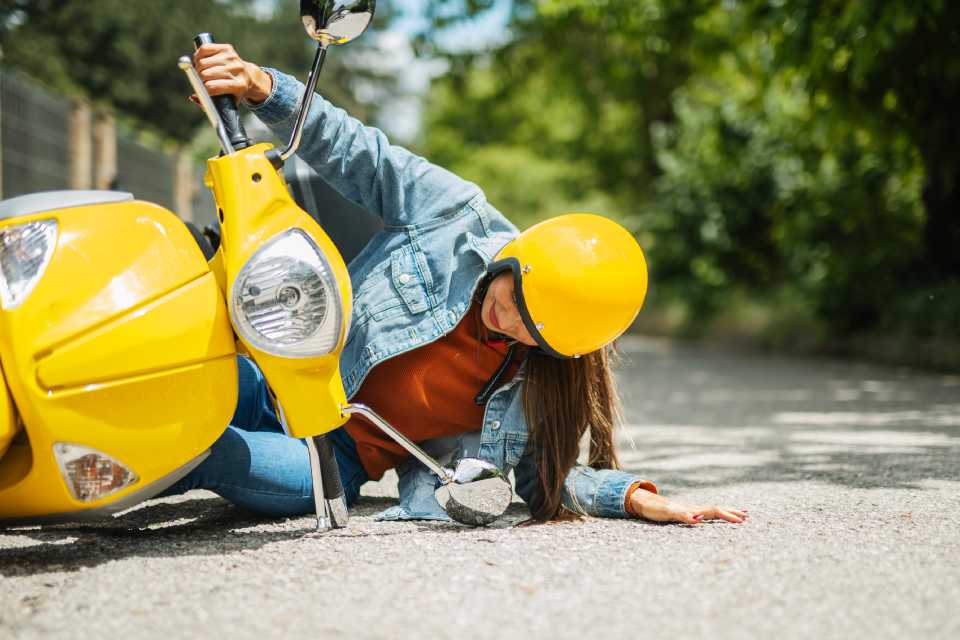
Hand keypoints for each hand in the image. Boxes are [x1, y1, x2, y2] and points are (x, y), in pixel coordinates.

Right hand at [192, 43, 272, 103]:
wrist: (248, 76)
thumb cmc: (234, 91)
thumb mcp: (227, 102)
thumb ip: (209, 104)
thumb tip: (193, 97)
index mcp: (239, 86)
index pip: (212, 87)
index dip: (202, 89)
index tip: (201, 90)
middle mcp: (237, 70)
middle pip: (206, 74)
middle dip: (199, 78)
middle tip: (199, 80)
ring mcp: (232, 58)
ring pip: (203, 62)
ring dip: (197, 67)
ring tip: (200, 71)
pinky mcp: (227, 48)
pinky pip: (204, 49)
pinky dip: (198, 55)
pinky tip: (200, 61)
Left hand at [629, 488, 746, 524]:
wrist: (644, 502)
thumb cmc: (655, 509)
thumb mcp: (669, 513)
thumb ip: (683, 515)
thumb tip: (699, 519)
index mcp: (693, 508)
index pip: (715, 511)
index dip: (728, 516)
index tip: (741, 521)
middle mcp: (694, 508)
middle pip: (717, 509)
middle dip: (732, 513)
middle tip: (747, 517)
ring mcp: (690, 510)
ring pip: (712, 510)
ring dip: (726, 512)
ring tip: (740, 514)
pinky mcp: (686, 513)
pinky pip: (705, 514)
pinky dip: (715, 515)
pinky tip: (717, 516)